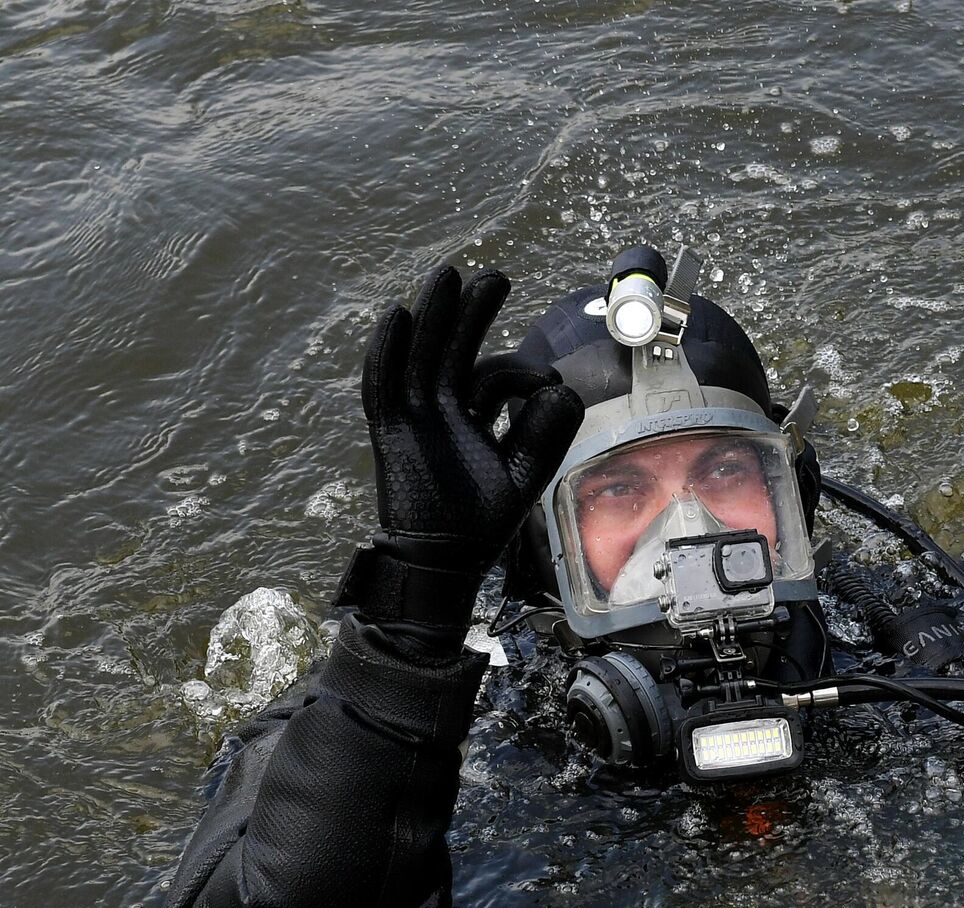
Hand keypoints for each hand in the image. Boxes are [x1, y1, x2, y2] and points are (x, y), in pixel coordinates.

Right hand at [341, 266, 583, 629]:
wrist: (445, 559)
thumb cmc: (484, 519)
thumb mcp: (526, 471)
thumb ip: (546, 432)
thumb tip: (563, 388)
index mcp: (472, 416)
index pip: (492, 376)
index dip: (521, 373)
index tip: (549, 384)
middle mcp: (440, 409)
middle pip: (452, 349)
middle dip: (470, 313)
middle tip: (494, 276)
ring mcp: (412, 417)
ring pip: (420, 355)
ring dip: (433, 316)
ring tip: (448, 274)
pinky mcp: (390, 432)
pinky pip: (383, 385)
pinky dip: (387, 351)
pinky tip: (398, 315)